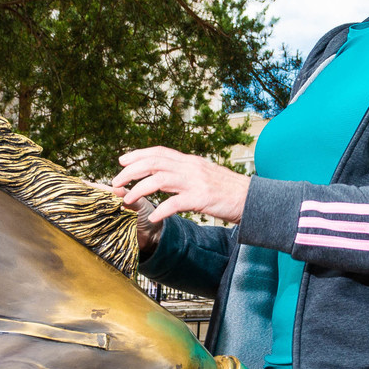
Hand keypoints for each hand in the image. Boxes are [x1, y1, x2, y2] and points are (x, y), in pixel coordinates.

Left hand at [110, 147, 248, 237]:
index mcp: (190, 161)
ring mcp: (196, 182)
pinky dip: (161, 210)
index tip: (122, 160)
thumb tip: (167, 173)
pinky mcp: (202, 198)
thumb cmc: (228, 191)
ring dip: (139, 189)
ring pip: (159, 180)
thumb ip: (186, 172)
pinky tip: (152, 217)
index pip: (159, 152)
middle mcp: (190, 167)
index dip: (138, 154)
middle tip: (116, 181)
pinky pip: (176, 203)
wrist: (252, 198)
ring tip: (126, 199)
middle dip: (131, 171)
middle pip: (154, 163)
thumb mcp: (205, 175)